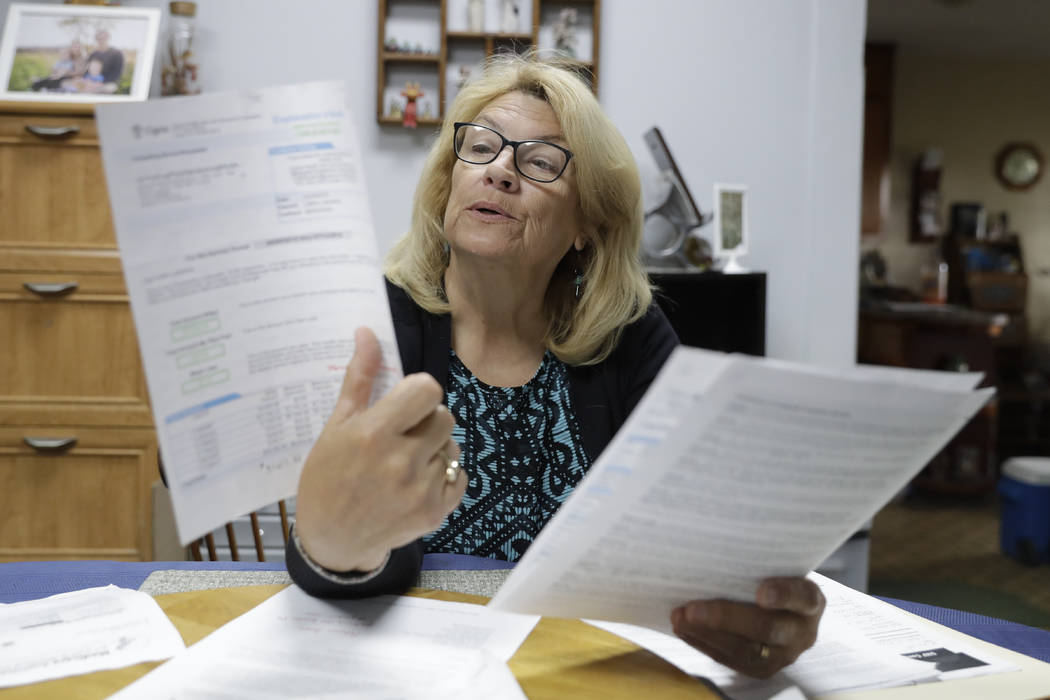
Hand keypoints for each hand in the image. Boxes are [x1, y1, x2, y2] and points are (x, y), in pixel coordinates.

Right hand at [294, 327, 465, 571]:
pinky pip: (460, 476)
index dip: (419, 393)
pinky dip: (445, 476)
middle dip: (428, 421)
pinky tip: (418, 482)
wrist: (332, 539)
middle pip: (445, 417)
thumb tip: (367, 333)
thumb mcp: (337, 426)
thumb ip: (360, 379)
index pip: (428, 390)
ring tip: (407, 463)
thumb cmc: (328, 478)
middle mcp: (401, 461)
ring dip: (436, 449)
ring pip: (452, 447)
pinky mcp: (434, 512)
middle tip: (404, 435)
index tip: (405, 404)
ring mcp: (420, 490)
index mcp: (374, 434)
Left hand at [671, 577, 824, 678]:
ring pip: (745, 649)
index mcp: (810, 600)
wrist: (782, 610)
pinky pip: (731, 660)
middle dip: (726, 618)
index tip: (761, 592)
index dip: (784, 594)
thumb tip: (716, 539)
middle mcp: (802, 632)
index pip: (803, 597)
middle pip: (768, 628)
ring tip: (680, 617)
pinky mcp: (762, 669)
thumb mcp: (775, 568)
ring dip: (707, 634)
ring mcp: (783, 655)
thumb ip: (756, 563)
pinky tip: (684, 629)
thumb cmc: (772, 578)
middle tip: (692, 609)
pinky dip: (704, 643)